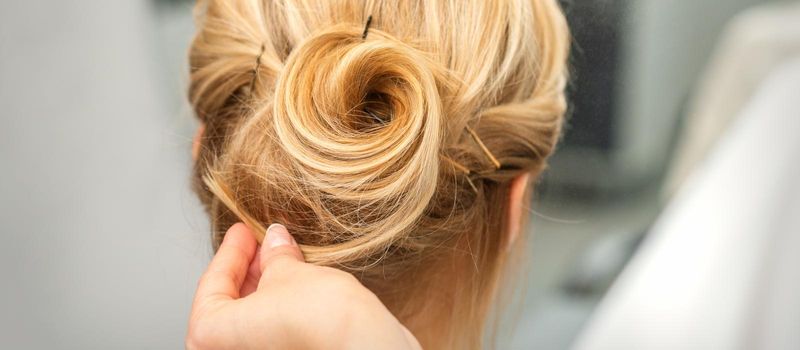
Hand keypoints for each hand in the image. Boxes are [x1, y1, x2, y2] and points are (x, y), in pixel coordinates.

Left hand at [186, 223, 421, 349]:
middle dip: (248, 270)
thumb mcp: (288, 272)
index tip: (243, 231)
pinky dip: (278, 309)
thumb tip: (273, 241)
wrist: (366, 345)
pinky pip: (271, 333)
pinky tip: (297, 284)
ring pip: (251, 322)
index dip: (230, 252)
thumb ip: (273, 256)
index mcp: (210, 337)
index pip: (211, 287)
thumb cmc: (320, 318)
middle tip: (263, 242)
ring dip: (265, 288)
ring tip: (284, 258)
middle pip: (228, 307)